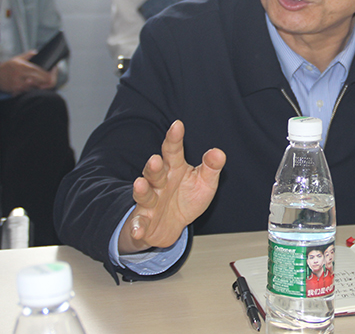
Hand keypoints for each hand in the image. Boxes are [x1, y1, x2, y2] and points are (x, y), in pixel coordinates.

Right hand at [0, 51, 56, 94]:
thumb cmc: (7, 67)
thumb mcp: (17, 58)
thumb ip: (28, 55)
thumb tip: (35, 52)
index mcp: (22, 66)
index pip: (38, 71)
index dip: (47, 74)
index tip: (52, 74)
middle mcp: (20, 74)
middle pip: (38, 79)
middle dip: (46, 81)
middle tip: (49, 81)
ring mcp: (18, 83)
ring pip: (34, 86)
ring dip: (39, 86)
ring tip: (42, 84)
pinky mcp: (15, 89)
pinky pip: (27, 90)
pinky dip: (31, 89)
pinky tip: (33, 86)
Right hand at [118, 120, 225, 253]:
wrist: (172, 226)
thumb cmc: (187, 198)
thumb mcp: (204, 182)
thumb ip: (211, 167)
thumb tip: (218, 153)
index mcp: (174, 169)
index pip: (173, 151)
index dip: (174, 138)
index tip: (177, 125)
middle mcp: (159, 183)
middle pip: (155, 172)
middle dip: (154, 166)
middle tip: (156, 159)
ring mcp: (150, 202)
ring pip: (144, 194)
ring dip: (142, 190)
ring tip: (140, 184)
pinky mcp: (144, 221)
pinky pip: (139, 224)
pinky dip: (136, 227)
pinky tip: (137, 230)